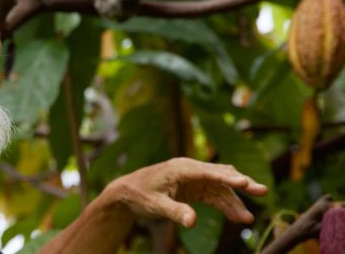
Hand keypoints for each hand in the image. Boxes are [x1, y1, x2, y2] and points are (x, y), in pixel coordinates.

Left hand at [104, 157, 267, 227]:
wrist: (127, 192)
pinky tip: (237, 217)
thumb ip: (175, 211)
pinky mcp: (194, 188)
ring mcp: (194, 178)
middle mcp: (190, 169)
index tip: (244, 182)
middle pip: (220, 175)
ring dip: (235, 201)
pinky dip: (226, 206)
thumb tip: (193, 222)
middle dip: (241, 184)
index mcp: (180, 168)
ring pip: (221, 187)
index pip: (208, 171)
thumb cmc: (139, 195)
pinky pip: (215, 196)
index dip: (227, 177)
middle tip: (262, 192)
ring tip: (247, 219)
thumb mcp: (155, 205)